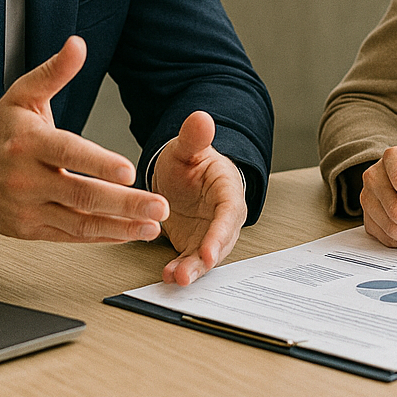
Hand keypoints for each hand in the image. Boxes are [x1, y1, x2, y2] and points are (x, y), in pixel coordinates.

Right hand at [0, 36, 169, 242]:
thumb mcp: (22, 95)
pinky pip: (70, 236)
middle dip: (125, 202)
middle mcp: (26, 178)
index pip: (68, 152)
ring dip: (120, 226)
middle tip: (160, 205)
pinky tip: (127, 232)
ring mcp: (27, 208)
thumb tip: (78, 45)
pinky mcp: (29, 229)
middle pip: (81, 194)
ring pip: (80, 221)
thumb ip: (55, 72)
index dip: (98, 163)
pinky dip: (101, 236)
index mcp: (28, 142)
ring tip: (153, 225)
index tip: (128, 171)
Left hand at [151, 111, 246, 284]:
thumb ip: (195, 137)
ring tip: (176, 279)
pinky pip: (190, 260)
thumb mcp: (187, 147)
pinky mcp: (194, 245)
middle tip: (188, 274)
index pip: (229, 214)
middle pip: (221, 242)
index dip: (219, 234)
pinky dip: (180, 269)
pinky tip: (167, 276)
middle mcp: (223, 217)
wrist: (183, 175)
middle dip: (206, 260)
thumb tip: (201, 117)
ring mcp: (209, 233)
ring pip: (206, 256)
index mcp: (227, 191)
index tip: (208, 250)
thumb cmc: (190, 161)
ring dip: (193, 270)